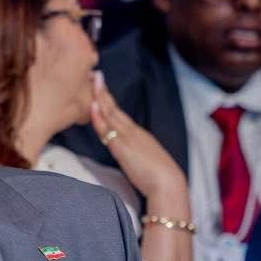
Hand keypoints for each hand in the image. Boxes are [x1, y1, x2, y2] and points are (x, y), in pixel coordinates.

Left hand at [90, 75, 189, 205]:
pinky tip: (93, 105)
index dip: (110, 103)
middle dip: (104, 92)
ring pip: (111, 114)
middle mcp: (133, 132)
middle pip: (115, 109)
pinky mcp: (123, 147)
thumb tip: (126, 156)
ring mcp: (128, 138)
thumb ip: (133, 156)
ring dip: (101, 97)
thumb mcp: (142, 162)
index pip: (120, 115)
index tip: (102, 89)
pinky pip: (108, 129)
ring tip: (93, 81)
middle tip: (95, 75)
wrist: (167, 184)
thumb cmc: (156, 179)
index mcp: (138, 136)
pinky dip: (99, 116)